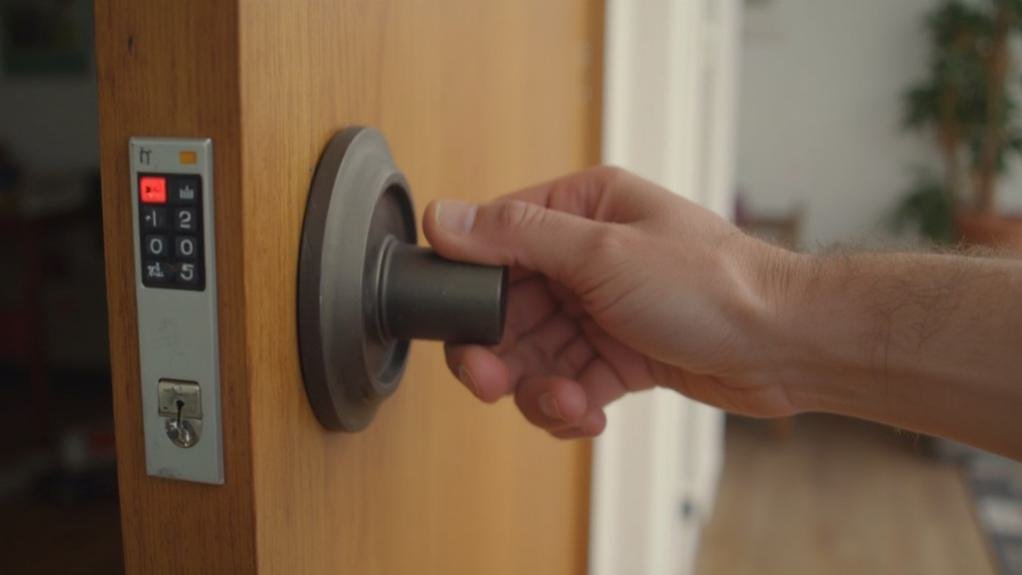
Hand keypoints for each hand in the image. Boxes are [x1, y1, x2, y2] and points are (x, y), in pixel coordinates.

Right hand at [423, 167, 796, 438]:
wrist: (785, 345)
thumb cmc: (709, 285)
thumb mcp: (602, 253)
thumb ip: (517, 238)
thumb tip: (443, 217)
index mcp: (580, 209)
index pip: (495, 241)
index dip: (469, 289)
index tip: (458, 328)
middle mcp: (585, 256)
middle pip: (508, 308)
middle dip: (499, 354)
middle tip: (493, 384)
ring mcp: (600, 308)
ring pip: (534, 355)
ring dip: (538, 389)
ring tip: (569, 405)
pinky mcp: (617, 353)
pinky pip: (567, 383)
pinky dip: (568, 405)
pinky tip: (589, 414)